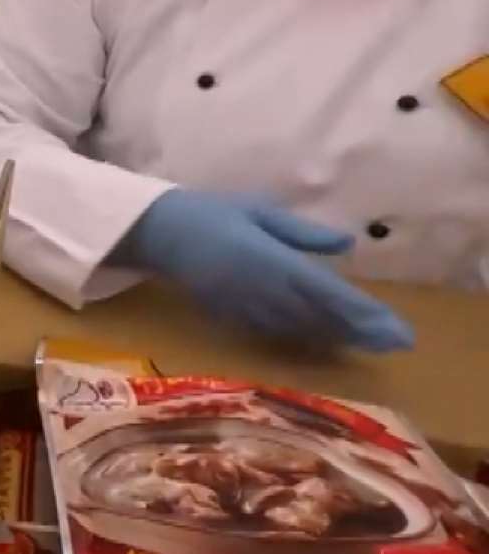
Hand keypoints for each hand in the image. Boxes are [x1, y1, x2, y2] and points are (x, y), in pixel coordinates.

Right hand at [113, 190, 412, 351]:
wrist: (157, 233)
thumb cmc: (210, 213)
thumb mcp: (258, 210)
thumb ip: (301, 232)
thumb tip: (346, 245)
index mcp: (272, 261)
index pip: (329, 292)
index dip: (364, 313)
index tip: (396, 328)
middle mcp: (263, 290)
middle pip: (320, 316)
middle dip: (359, 330)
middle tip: (396, 343)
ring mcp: (246, 307)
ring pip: (300, 327)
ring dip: (335, 336)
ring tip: (368, 343)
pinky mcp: (231, 316)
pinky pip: (275, 330)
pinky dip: (303, 336)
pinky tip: (321, 338)